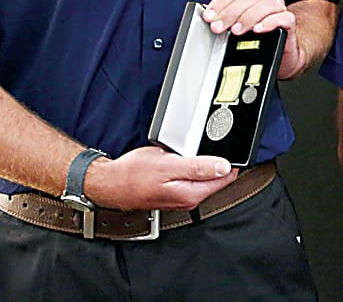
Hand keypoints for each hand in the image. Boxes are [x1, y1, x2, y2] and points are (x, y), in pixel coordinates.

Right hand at [84, 145, 235, 210]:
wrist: (110, 183)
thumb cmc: (134, 174)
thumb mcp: (169, 164)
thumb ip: (198, 167)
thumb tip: (224, 167)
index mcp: (191, 194)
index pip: (225, 178)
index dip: (231, 161)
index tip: (232, 148)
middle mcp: (188, 199)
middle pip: (216, 179)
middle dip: (219, 162)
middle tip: (216, 143)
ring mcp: (180, 197)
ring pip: (204, 179)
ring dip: (205, 164)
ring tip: (197, 149)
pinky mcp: (173, 193)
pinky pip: (192, 179)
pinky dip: (193, 168)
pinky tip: (185, 159)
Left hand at [202, 0, 304, 77]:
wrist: (282, 53)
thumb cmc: (257, 40)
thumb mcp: (237, 28)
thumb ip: (225, 21)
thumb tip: (209, 22)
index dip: (221, 2)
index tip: (209, 16)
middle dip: (230, 12)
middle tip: (218, 27)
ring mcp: (279, 9)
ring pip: (267, 4)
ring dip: (248, 16)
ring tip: (236, 31)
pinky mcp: (289, 23)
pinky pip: (283, 17)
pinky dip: (270, 22)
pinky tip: (258, 29)